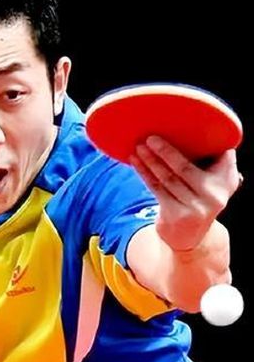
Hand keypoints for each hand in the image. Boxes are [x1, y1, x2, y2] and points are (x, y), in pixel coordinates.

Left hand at [130, 136, 240, 250]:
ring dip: (150, 160)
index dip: (205, 143)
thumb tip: (194, 125)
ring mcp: (196, 207)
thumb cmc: (197, 197)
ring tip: (138, 146)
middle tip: (150, 137)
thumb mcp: (212, 181)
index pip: (219, 156)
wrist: (190, 237)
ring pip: (167, 178)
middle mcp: (215, 195)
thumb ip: (211, 159)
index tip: (184, 124)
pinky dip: (144, 172)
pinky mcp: (177, 215)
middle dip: (165, 151)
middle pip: (184, 168)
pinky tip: (135, 160)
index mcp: (227, 179)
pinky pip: (156, 188)